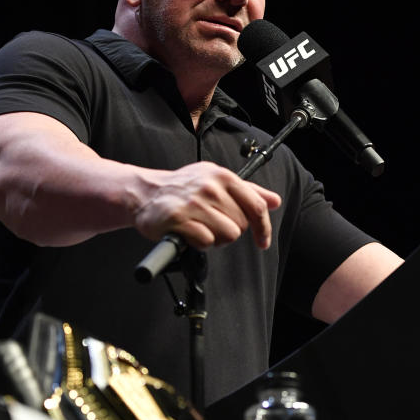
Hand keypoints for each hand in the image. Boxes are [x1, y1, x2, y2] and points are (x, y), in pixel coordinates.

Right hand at [134, 161, 280, 248]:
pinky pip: (206, 241)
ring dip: (216, 239)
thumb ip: (248, 191)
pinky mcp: (178, 218)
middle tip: (212, 225)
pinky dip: (200, 243)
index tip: (262, 241)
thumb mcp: (217, 181)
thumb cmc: (183, 189)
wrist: (145, 192)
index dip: (263, 228)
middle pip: (241, 225)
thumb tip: (274, 200)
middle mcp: (210, 187)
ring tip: (201, 229)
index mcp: (223, 176)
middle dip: (229, 230)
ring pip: (227, 235)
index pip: (256, 205)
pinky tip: (190, 233)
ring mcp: (194, 202)